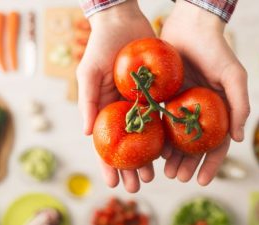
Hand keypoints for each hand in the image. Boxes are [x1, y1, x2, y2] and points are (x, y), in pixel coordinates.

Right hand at [76, 0, 155, 192]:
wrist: (123, 21)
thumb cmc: (100, 46)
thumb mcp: (89, 72)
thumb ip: (87, 101)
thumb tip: (88, 134)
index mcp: (104, 109)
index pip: (104, 143)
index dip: (107, 164)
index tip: (113, 183)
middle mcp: (121, 110)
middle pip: (127, 145)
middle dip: (131, 167)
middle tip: (139, 186)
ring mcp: (139, 103)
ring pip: (145, 136)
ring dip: (149, 157)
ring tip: (156, 174)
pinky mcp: (155, 93)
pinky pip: (161, 116)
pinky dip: (164, 133)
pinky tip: (171, 149)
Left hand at [160, 1, 249, 184]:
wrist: (189, 26)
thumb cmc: (216, 49)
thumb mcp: (233, 76)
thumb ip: (240, 105)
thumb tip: (240, 138)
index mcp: (218, 110)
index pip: (217, 144)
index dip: (210, 164)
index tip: (201, 181)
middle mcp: (199, 112)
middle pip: (193, 145)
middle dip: (186, 163)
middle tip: (176, 177)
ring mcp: (180, 105)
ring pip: (174, 137)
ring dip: (170, 155)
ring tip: (162, 170)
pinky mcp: (163, 96)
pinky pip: (158, 120)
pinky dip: (155, 135)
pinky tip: (150, 148)